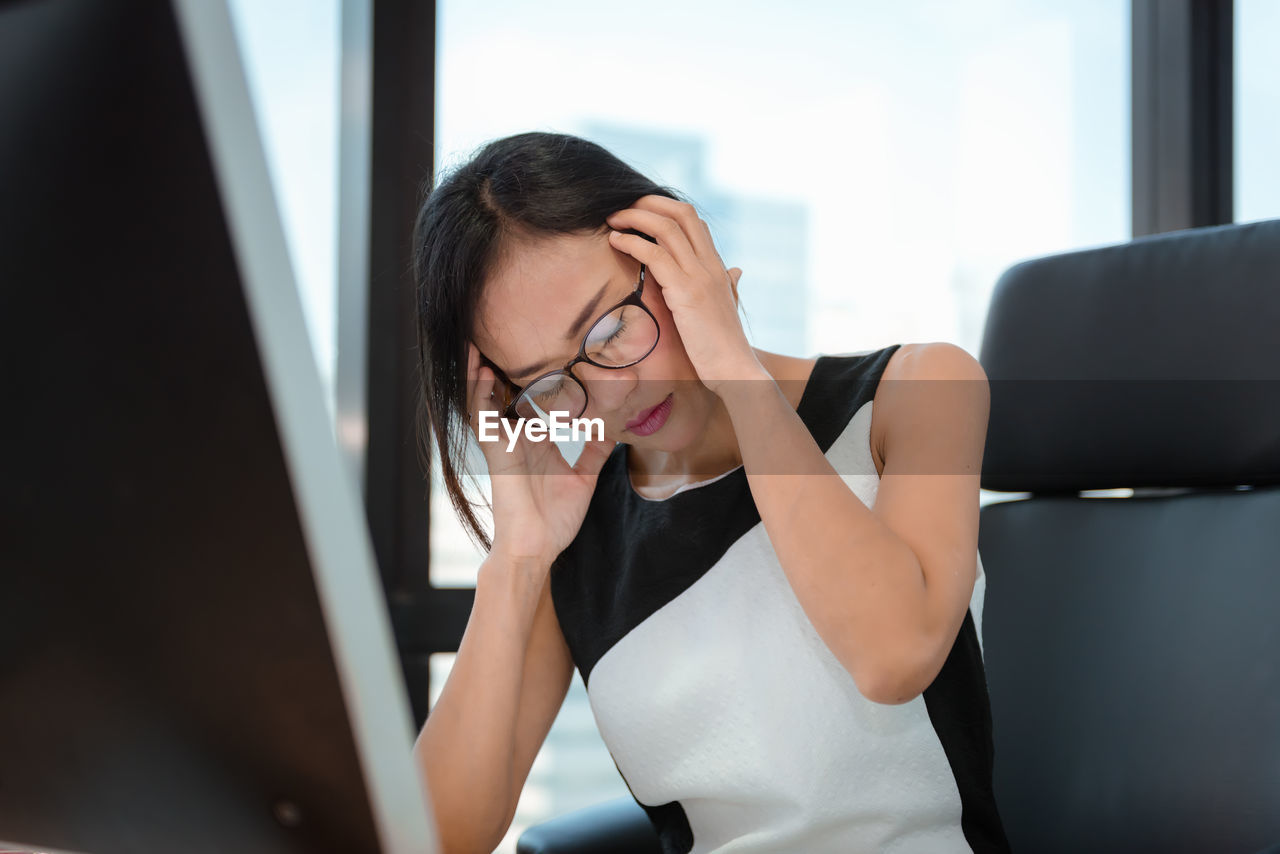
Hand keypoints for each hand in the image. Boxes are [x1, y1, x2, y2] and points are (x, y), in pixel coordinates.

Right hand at [465, 342, 614, 567]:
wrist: (536, 547)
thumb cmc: (554, 517)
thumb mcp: (583, 477)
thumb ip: (594, 450)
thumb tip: (614, 430)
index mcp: (535, 438)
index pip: (533, 397)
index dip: (537, 371)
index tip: (548, 343)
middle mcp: (516, 436)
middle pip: (505, 390)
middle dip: (503, 362)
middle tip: (508, 326)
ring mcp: (503, 442)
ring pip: (486, 398)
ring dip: (482, 369)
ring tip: (478, 339)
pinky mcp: (495, 452)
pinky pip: (483, 417)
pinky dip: (480, 393)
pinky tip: (481, 370)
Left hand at [605, 196, 766, 393]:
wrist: (734, 370)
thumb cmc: (726, 345)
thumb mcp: (728, 307)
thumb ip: (730, 285)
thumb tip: (737, 270)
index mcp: (717, 266)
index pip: (693, 220)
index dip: (664, 208)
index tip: (639, 213)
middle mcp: (711, 265)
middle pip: (681, 213)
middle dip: (648, 203)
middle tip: (622, 209)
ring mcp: (699, 276)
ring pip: (667, 228)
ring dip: (635, 217)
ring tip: (612, 221)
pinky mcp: (686, 293)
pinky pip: (655, 255)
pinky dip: (632, 243)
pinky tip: (616, 242)